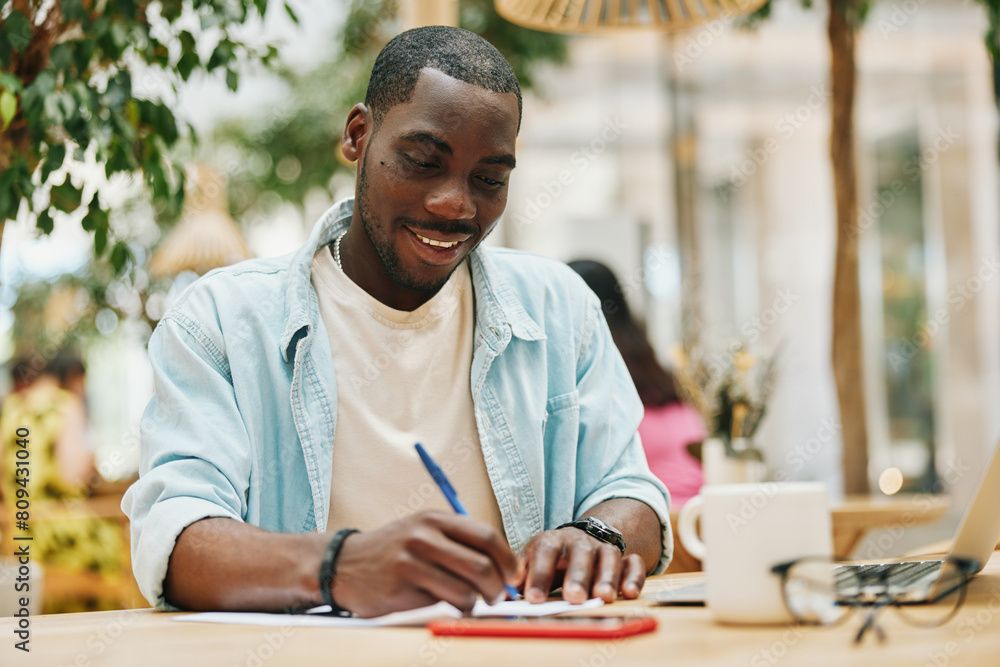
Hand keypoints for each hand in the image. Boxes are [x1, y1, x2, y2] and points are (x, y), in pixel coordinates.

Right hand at [329, 511, 521, 617]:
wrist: (344, 564)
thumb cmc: (395, 551)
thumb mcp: (424, 532)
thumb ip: (459, 542)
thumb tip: (504, 567)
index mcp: (435, 519)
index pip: (487, 536)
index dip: (507, 559)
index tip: (513, 575)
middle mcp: (424, 536)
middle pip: (482, 565)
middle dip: (498, 587)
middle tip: (498, 596)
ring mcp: (411, 562)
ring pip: (466, 590)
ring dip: (476, 603)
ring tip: (470, 603)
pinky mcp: (401, 589)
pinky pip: (442, 605)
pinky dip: (453, 609)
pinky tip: (446, 605)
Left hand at [522, 528, 646, 603]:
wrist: (578, 539)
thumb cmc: (551, 558)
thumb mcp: (533, 560)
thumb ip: (521, 575)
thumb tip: (505, 591)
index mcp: (552, 541)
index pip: (544, 552)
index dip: (539, 574)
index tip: (534, 598)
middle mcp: (579, 542)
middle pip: (580, 553)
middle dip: (577, 575)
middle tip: (573, 596)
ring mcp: (603, 548)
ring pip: (609, 556)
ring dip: (607, 577)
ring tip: (603, 597)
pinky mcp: (623, 557)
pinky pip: (633, 563)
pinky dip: (634, 576)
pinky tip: (629, 593)